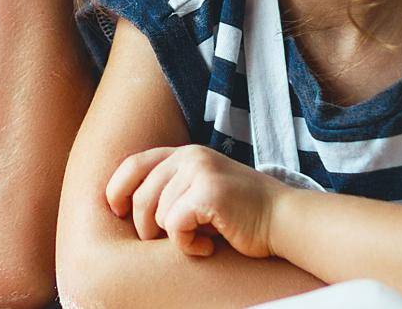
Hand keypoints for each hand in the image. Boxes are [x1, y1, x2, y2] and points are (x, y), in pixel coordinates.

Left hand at [105, 145, 286, 258]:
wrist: (285, 220)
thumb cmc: (240, 214)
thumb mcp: (200, 191)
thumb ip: (171, 188)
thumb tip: (125, 207)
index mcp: (185, 153)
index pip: (134, 164)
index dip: (117, 189)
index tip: (116, 211)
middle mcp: (190, 156)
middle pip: (142, 197)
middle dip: (147, 228)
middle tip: (170, 241)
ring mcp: (201, 171)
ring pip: (159, 216)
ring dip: (176, 238)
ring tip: (203, 238)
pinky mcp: (209, 192)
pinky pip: (175, 227)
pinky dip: (188, 245)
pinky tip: (207, 246)